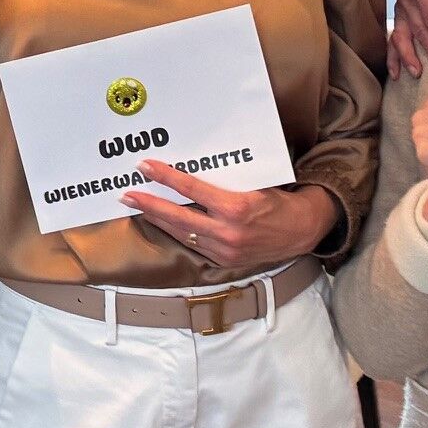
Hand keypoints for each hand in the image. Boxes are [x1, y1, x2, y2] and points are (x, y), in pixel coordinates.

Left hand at [123, 165, 338, 268]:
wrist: (301, 230)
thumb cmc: (277, 200)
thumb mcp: (253, 184)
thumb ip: (223, 182)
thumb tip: (191, 168)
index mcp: (236, 207)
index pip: (191, 189)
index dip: (165, 178)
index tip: (145, 167)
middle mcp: (227, 231)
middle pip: (177, 216)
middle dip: (149, 204)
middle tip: (127, 193)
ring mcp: (224, 249)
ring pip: (180, 233)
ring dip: (157, 219)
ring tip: (137, 206)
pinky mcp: (224, 260)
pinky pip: (192, 244)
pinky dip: (175, 232)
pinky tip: (162, 222)